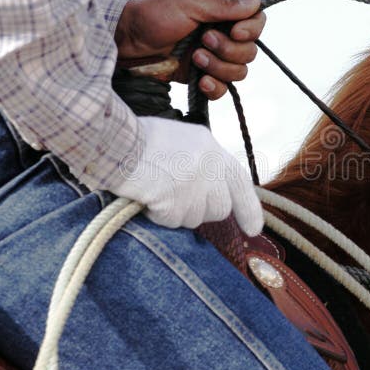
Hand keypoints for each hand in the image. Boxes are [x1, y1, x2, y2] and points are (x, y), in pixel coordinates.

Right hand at [111, 116, 262, 235]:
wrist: (116, 141)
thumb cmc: (139, 140)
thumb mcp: (180, 140)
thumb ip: (200, 163)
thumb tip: (207, 191)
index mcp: (212, 149)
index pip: (241, 183)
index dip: (249, 209)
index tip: (253, 230)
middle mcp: (210, 167)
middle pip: (219, 208)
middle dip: (200, 210)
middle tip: (174, 196)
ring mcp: (195, 186)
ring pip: (194, 218)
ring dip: (176, 212)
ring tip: (156, 188)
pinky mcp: (176, 202)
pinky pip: (171, 221)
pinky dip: (157, 214)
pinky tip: (146, 194)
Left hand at [114, 0, 265, 99]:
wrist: (128, 42)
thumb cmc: (155, 14)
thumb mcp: (189, 2)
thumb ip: (223, 6)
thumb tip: (257, 2)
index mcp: (222, 13)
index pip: (257, 22)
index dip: (251, 30)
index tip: (235, 31)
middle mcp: (222, 35)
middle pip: (250, 51)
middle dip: (229, 49)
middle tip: (203, 40)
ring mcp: (213, 59)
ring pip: (239, 72)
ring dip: (219, 67)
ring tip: (194, 58)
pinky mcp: (202, 79)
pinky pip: (224, 90)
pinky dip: (216, 87)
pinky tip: (201, 82)